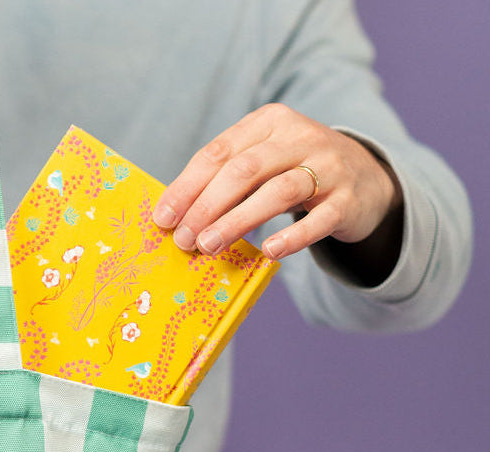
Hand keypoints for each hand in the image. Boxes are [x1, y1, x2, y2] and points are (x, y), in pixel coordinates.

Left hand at [152, 103, 403, 262]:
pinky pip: (318, 219)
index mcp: (269, 122)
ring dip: (237, 221)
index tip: (163, 218)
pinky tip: (268, 251)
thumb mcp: (262, 161)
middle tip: (183, 239)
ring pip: (277, 192)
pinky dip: (292, 236)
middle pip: (244, 170)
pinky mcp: (347, 199)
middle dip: (207, 206)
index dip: (187, 187)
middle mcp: (299, 137)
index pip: (219, 153)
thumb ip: (224, 179)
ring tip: (208, 246)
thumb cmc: (294, 172)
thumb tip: (174, 216)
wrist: (365, 177)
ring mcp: (328, 166)